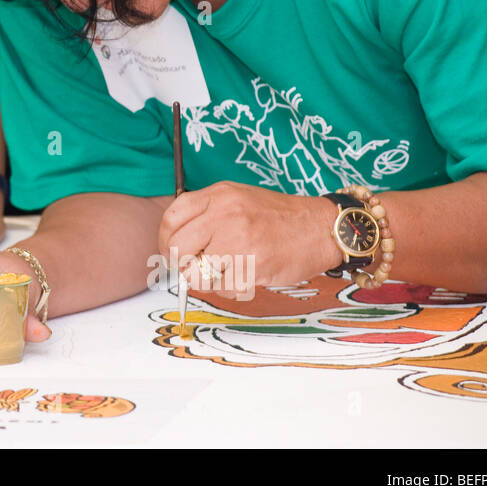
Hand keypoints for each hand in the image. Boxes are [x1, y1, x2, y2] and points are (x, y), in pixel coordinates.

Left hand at [158, 181, 339, 295]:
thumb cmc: (277, 216)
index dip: (165, 239)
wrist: (320, 227)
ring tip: (224, 273)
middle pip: (177, 249)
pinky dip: (230, 289)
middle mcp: (224, 215)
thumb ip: (206, 213)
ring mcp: (238, 241)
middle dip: (182, 264)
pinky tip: (245, 277)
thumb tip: (175, 240)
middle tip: (194, 268)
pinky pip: (223, 289)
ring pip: (196, 275)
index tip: (172, 251)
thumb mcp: (237, 198)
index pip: (170, 218)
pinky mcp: (253, 267)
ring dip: (206, 281)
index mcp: (218, 195)